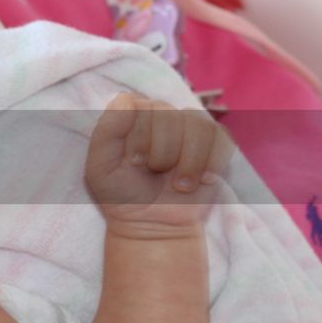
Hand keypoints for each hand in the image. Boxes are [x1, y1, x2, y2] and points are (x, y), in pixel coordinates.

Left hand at [85, 92, 232, 236]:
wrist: (152, 223)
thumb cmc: (121, 194)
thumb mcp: (100, 168)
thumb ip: (106, 133)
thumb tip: (126, 98)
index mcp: (131, 115)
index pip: (140, 104)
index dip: (140, 136)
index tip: (134, 161)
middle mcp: (161, 114)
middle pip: (169, 115)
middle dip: (161, 153)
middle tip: (154, 172)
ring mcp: (189, 128)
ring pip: (198, 126)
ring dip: (187, 162)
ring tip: (178, 184)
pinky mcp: (214, 144)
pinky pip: (221, 139)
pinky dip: (211, 164)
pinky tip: (201, 181)